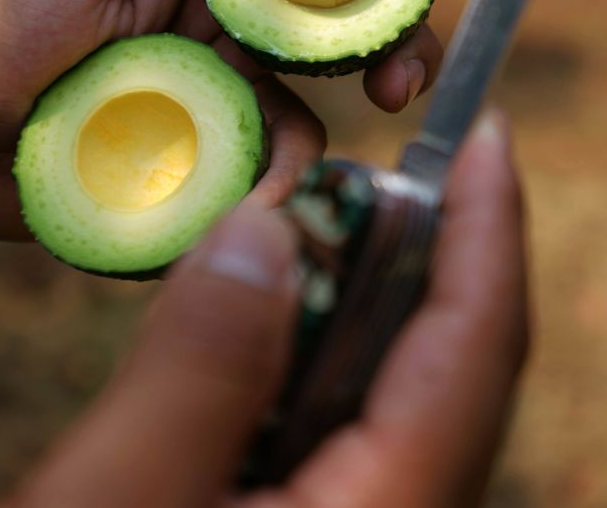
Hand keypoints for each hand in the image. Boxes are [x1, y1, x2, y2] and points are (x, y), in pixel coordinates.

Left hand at [0, 0, 457, 239]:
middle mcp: (229, 21)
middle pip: (341, 20)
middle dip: (396, 39)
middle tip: (407, 79)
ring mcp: (226, 91)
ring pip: (322, 102)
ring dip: (332, 133)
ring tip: (298, 169)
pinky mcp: (213, 156)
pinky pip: (270, 166)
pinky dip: (272, 184)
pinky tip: (248, 203)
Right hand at [7, 111, 528, 507]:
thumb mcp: (115, 504)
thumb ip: (200, 366)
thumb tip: (270, 229)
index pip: (474, 348)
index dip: (491, 229)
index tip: (487, 135)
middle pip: (456, 370)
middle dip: (432, 256)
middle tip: (387, 170)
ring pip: (405, 403)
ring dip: (371, 309)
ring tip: (326, 235)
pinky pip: (353, 438)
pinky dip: (326, 367)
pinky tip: (277, 335)